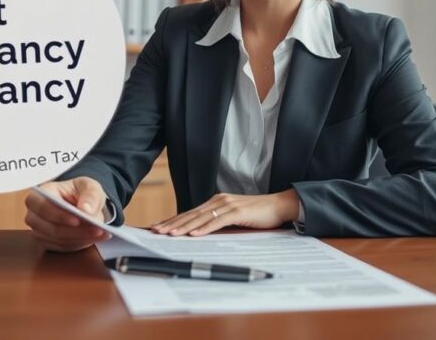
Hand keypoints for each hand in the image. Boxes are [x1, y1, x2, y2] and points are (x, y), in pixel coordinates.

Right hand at [24, 177, 111, 251]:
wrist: (83, 204)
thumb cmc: (81, 192)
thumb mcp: (90, 187)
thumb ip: (90, 195)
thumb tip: (86, 209)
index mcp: (42, 193)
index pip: (43, 207)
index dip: (59, 215)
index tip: (78, 220)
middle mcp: (35, 213)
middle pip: (51, 228)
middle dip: (75, 231)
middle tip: (97, 229)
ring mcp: (39, 230)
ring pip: (58, 240)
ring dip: (80, 238)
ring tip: (101, 234)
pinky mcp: (47, 242)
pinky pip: (62, 247)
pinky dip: (79, 243)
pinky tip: (94, 238)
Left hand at [151, 189, 299, 236]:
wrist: (278, 206)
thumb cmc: (257, 214)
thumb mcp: (233, 217)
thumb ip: (218, 222)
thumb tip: (200, 232)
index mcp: (216, 202)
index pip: (190, 213)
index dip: (173, 220)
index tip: (159, 228)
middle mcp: (219, 201)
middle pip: (191, 214)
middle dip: (172, 224)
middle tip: (156, 232)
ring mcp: (228, 206)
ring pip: (201, 218)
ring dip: (184, 227)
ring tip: (170, 234)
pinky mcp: (238, 212)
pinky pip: (218, 221)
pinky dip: (205, 228)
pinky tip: (194, 234)